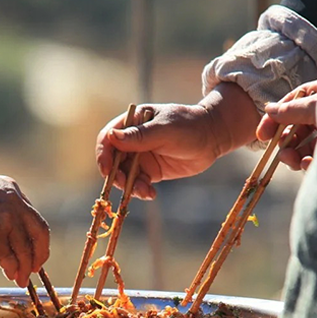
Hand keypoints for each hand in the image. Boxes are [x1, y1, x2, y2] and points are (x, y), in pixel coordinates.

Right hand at [0, 174, 49, 287]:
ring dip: (24, 267)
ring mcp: (7, 218)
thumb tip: (8, 236)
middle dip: (40, 254)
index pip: (34, 219)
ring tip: (21, 280)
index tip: (35, 251)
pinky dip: (11, 268)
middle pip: (39, 233)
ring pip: (24, 249)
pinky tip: (10, 275)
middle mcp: (15, 203)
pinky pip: (8, 256)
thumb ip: (0, 209)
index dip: (37, 239)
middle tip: (36, 269)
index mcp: (13, 191)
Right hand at [96, 82, 258, 198]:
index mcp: (131, 123)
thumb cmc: (189, 126)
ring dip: (129, 186)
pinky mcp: (151, 172)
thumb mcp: (164, 129)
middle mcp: (132, 140)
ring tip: (145, 191)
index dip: (104, 155)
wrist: (212, 138)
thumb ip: (139, 135)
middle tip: (125, 184)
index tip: (107, 170)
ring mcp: (141, 157)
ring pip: (124, 175)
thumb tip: (112, 137)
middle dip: (116, 175)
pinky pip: (138, 184)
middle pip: (113, 160)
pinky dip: (140, 191)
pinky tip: (151, 194)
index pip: (108, 138)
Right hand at [257, 79, 316, 170]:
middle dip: (285, 142)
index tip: (262, 134)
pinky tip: (306, 164)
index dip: (275, 118)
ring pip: (305, 147)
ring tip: (289, 159)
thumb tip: (269, 110)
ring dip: (293, 155)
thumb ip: (291, 109)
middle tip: (280, 151)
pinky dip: (307, 164)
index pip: (292, 102)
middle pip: (297, 128)